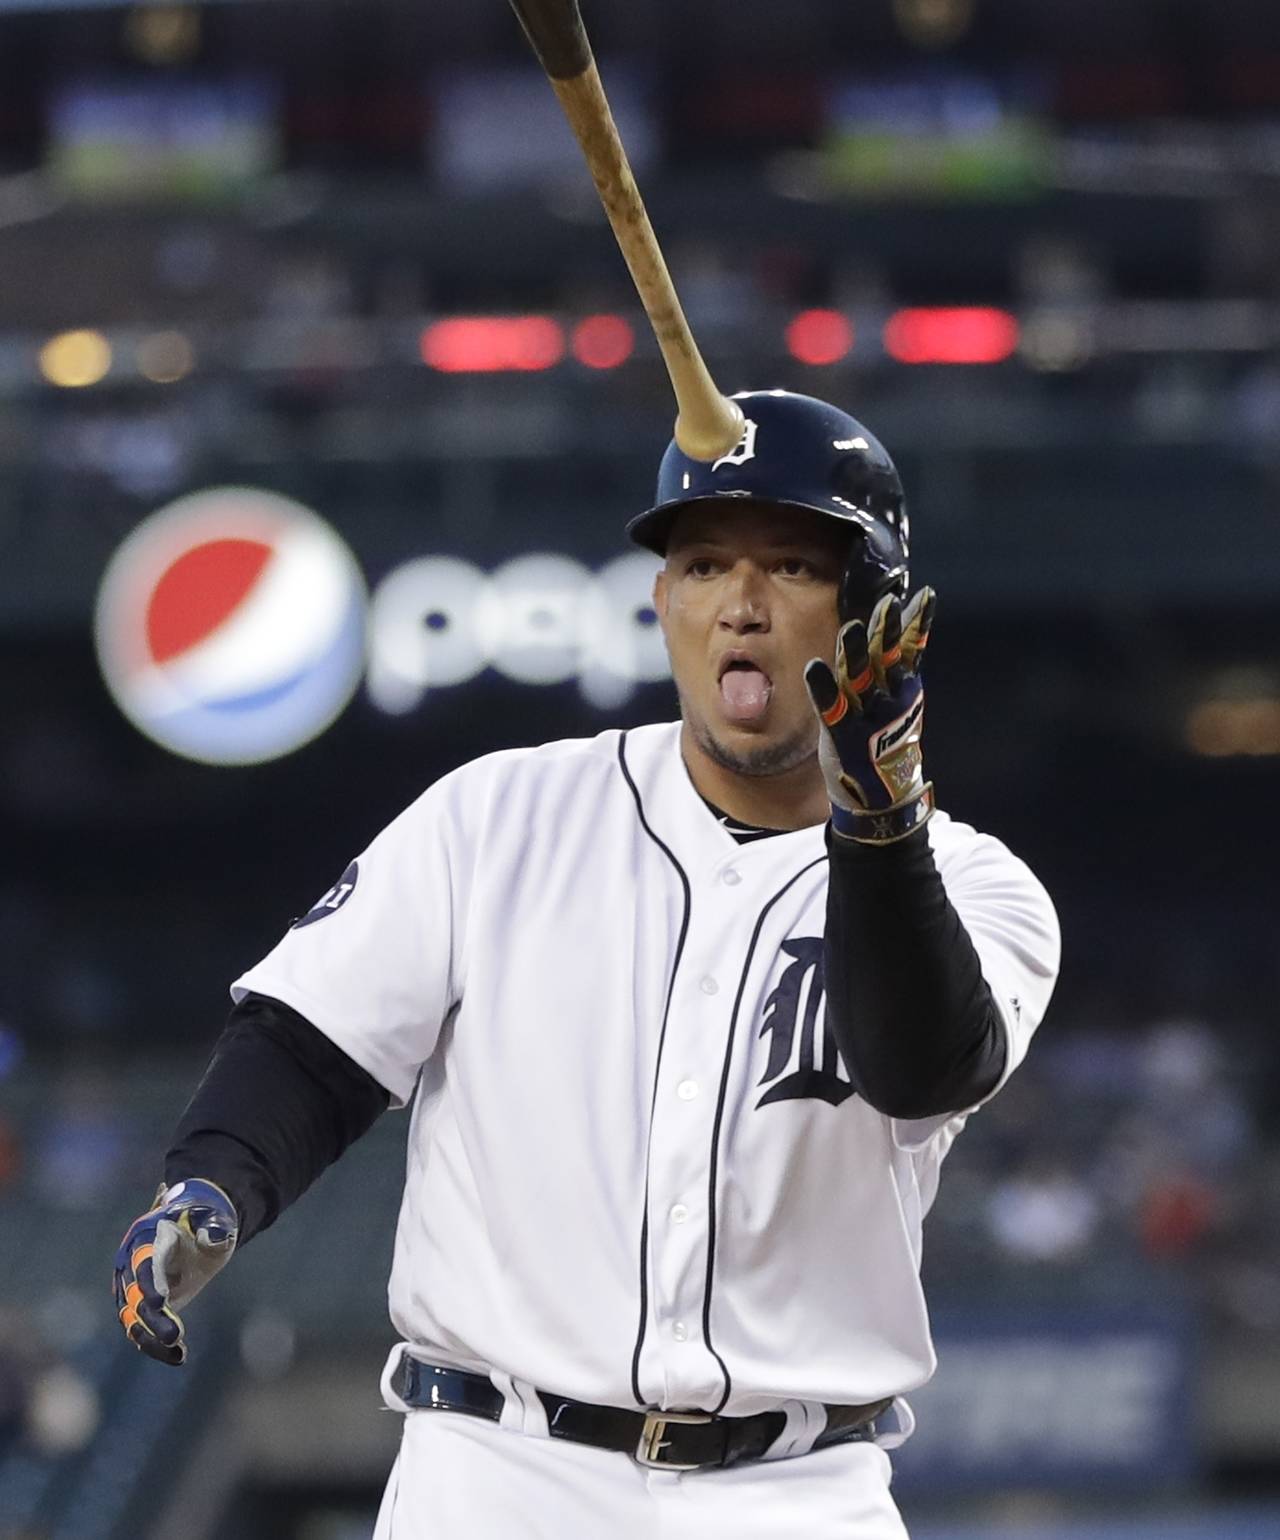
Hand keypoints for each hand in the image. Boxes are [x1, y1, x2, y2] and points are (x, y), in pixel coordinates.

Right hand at [113, 1179, 237, 1365]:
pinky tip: (178, 1355)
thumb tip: (212, 1237)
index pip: (145, 1262)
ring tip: (178, 1352)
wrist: (193, 1226)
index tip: (160, 1302)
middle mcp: (131, 1261)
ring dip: (152, 1338)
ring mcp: (131, 1285)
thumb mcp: (215, 1218)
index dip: (151, 1281)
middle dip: (153, 1318)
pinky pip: (139, 1328)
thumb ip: (216, 1225)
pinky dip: (155, 1345)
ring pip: (132, 1318)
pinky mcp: (137, 1305)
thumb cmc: (205, 1220)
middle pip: (135, 1295)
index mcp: (148, 1236)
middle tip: (174, 1335)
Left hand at [804, 587, 936, 844]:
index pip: (909, 649)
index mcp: (903, 690)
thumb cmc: (885, 746)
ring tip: (853, 627)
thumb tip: (906, 631)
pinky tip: (814, 668)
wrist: (882, 799)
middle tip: (889, 605)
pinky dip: (823, 688)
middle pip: (887, 658)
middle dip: (888, 632)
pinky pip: (831, 707)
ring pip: (861, 678)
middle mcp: (888, 699)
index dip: (915, 624)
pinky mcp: (842, 735)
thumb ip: (897, 670)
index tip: (923, 597)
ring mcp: (867, 717)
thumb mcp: (899, 706)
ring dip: (857, 653)